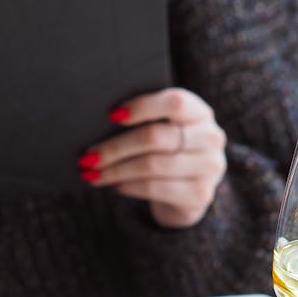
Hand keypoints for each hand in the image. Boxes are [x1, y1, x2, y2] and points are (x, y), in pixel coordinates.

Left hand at [78, 87, 227, 227]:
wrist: (188, 193)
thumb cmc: (165, 153)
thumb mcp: (161, 132)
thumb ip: (142, 122)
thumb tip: (95, 123)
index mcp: (199, 112)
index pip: (175, 102)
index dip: (142, 107)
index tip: (111, 115)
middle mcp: (210, 137)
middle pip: (155, 137)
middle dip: (115, 147)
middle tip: (88, 156)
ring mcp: (209, 167)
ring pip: (151, 165)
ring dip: (115, 170)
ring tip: (92, 173)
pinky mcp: (200, 194)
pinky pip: (155, 188)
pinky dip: (129, 186)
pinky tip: (114, 185)